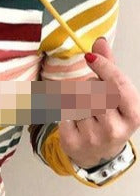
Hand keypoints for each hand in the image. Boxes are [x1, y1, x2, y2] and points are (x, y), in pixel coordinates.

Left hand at [59, 37, 139, 168]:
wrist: (98, 153)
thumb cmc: (110, 119)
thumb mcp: (116, 95)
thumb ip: (108, 67)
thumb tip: (100, 41)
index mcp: (133, 114)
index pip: (118, 85)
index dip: (104, 68)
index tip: (90, 58)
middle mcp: (116, 129)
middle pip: (94, 91)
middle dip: (89, 87)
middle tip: (91, 95)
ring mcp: (94, 138)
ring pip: (76, 102)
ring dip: (76, 100)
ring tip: (85, 111)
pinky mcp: (73, 143)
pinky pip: (62, 114)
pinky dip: (65, 112)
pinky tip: (74, 121)